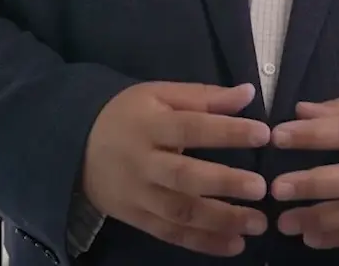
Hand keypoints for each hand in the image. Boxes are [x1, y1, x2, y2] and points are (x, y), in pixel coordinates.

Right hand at [81, 81, 271, 255]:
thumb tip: (248, 93)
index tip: (263, 133)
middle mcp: (143, 163)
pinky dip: (203, 243)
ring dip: (220, 221)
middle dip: (224, 183)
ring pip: (180, 212)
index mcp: (150, 125)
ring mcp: (138, 195)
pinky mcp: (137, 219)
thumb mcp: (159, 95)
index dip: (226, 131)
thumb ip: (203, 96)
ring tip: (257, 224)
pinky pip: (171, 234)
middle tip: (262, 188)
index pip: (191, 127)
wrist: (75, 146)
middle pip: (184, 176)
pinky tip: (234, 245)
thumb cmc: (127, 115)